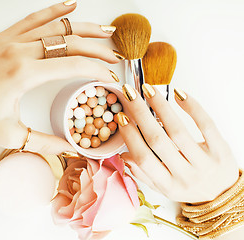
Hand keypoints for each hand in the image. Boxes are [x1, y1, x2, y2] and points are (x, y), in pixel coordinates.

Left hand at [0, 1, 120, 154]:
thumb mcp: (9, 133)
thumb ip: (43, 142)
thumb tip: (70, 148)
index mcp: (24, 73)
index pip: (74, 66)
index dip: (97, 71)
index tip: (111, 78)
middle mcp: (21, 50)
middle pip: (72, 43)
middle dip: (98, 50)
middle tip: (115, 58)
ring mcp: (13, 38)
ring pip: (59, 26)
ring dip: (86, 28)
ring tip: (106, 31)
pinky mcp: (8, 35)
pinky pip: (36, 17)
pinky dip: (56, 10)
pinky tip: (71, 5)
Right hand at [118, 84, 238, 202]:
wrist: (224, 195)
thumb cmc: (191, 188)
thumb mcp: (165, 188)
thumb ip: (144, 174)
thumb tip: (125, 155)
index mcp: (169, 185)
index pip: (144, 158)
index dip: (130, 136)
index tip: (122, 118)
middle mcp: (186, 176)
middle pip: (158, 140)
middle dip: (140, 114)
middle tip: (130, 96)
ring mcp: (205, 163)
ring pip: (178, 130)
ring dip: (161, 107)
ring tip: (149, 90)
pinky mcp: (220, 150)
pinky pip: (205, 124)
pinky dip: (192, 107)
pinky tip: (178, 94)